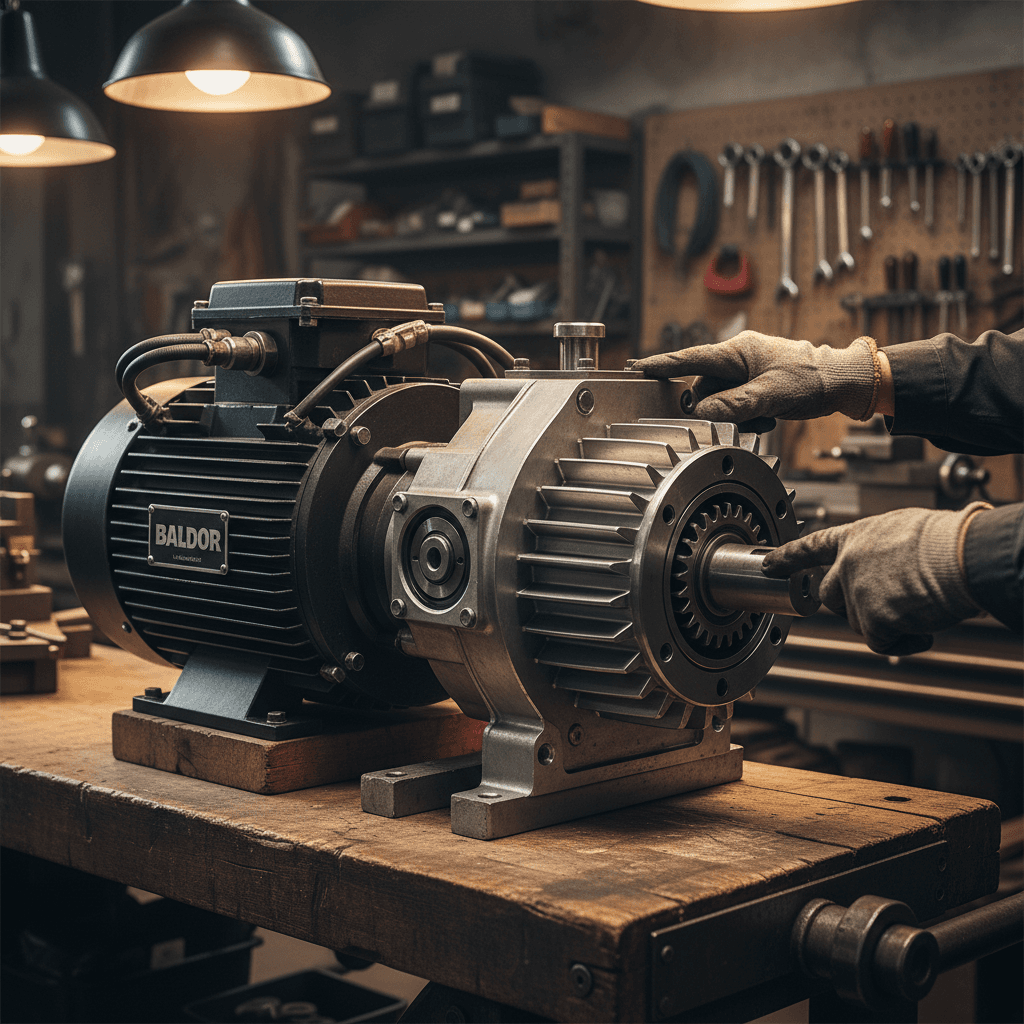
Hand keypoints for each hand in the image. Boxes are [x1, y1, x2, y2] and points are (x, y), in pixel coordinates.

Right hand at [632, 331, 880, 430]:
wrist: (842, 382)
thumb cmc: (811, 380)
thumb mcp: (769, 396)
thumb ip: (733, 405)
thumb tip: (702, 412)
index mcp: (737, 351)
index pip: (690, 358)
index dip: (662, 365)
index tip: (637, 369)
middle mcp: (738, 358)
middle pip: (705, 387)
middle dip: (716, 406)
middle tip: (739, 417)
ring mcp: (746, 372)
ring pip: (720, 399)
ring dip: (734, 414)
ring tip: (761, 417)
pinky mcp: (755, 384)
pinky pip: (736, 403)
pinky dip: (746, 415)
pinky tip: (765, 417)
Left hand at [762, 504, 986, 655]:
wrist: (962, 555)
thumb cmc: (946, 540)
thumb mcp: (902, 529)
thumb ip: (881, 550)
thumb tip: (887, 569)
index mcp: (855, 537)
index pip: (812, 547)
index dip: (789, 557)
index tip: (768, 564)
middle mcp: (848, 565)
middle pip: (828, 596)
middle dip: (851, 606)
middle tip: (886, 605)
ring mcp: (857, 592)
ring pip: (860, 622)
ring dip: (889, 623)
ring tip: (921, 606)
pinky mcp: (872, 619)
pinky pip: (881, 642)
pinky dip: (904, 642)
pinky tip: (925, 630)